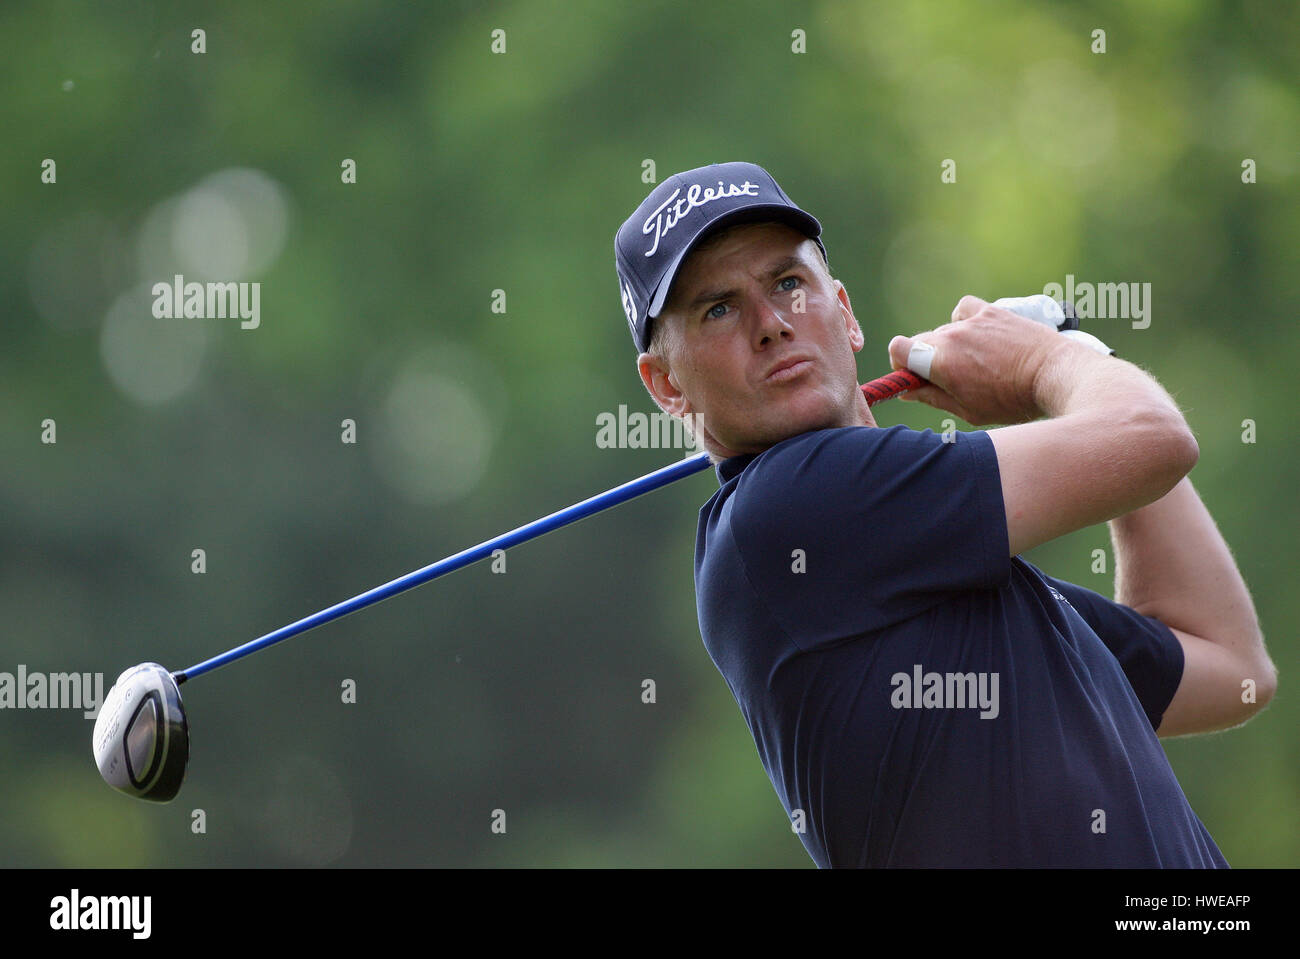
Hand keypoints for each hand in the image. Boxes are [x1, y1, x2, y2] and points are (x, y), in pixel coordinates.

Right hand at [886, 295, 1068, 425]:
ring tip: (976, 361)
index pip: (898, 349)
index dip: (901, 365)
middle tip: (950, 377)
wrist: (1054, 376)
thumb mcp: (967, 410)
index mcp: (940, 363)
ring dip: (950, 344)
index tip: (915, 377)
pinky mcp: (991, 311)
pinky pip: (964, 310)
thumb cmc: (1012, 400)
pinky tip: (979, 336)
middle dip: (926, 359)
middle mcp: (951, 337)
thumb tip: (908, 389)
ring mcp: (972, 322)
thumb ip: (932, 397)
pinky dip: (965, 321)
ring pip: (944, 330)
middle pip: (920, 341)